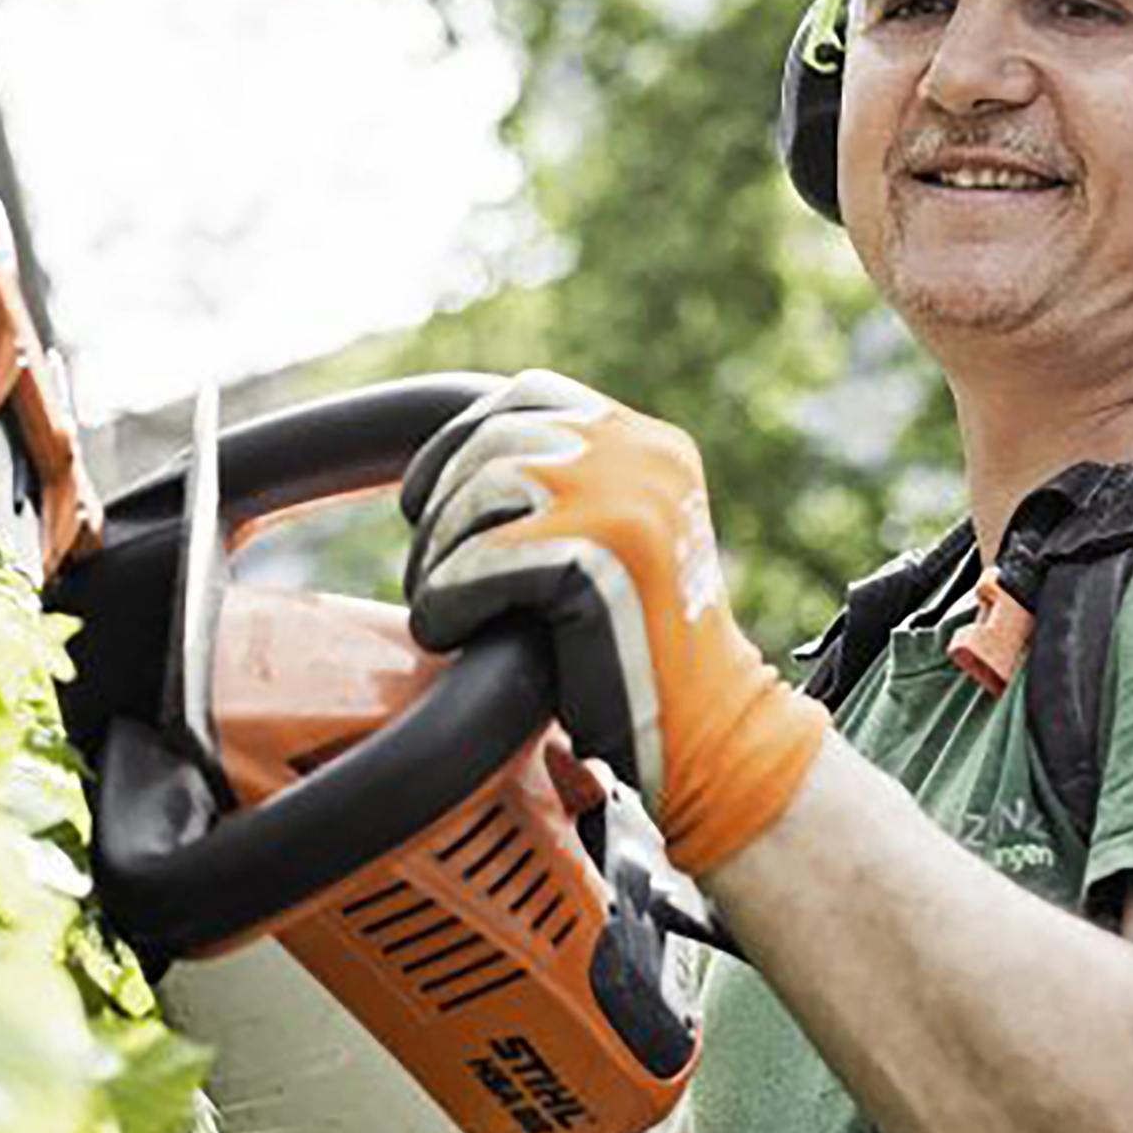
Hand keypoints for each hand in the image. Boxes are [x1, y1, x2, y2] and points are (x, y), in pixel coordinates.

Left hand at [400, 370, 826, 874]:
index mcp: (653, 445)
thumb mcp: (610, 544)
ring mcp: (627, 497)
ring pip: (480, 492)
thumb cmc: (637, 658)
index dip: (460, 440)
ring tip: (444, 609)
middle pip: (494, 440)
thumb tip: (448, 465)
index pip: (531, 395)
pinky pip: (479, 559)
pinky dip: (447, 598)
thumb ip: (560, 493)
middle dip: (440, 507)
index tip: (425, 500)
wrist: (707, 737)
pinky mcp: (601, 555)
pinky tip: (452, 635)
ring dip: (439, 555)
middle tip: (428, 574)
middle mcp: (645, 454)